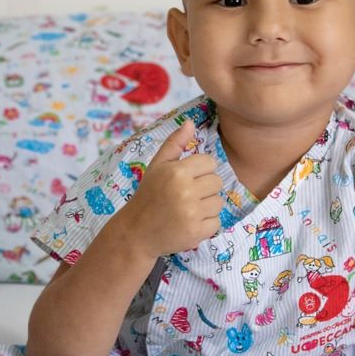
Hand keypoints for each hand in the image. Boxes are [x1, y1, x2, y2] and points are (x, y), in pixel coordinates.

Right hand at [120, 120, 223, 257]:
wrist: (136, 232)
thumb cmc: (148, 195)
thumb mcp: (157, 165)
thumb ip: (175, 143)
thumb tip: (191, 122)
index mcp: (177, 171)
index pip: (210, 163)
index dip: (200, 171)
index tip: (187, 179)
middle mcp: (186, 191)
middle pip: (217, 182)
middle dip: (205, 188)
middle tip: (186, 196)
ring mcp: (192, 213)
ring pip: (219, 202)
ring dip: (207, 207)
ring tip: (187, 210)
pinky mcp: (196, 232)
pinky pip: (217, 223)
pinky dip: (206, 225)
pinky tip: (189, 223)